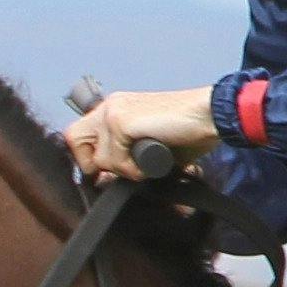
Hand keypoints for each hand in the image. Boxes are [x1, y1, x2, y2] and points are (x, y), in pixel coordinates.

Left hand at [59, 88, 216, 183]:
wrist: (211, 115)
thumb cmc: (187, 130)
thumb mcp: (148, 146)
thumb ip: (126, 157)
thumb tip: (105, 180)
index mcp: (116, 108)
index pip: (79, 135)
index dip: (89, 157)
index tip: (106, 171)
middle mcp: (111, 106)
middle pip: (75, 140)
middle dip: (95, 162)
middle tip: (122, 168)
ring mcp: (114, 112)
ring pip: (99, 156)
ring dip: (123, 168)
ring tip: (147, 163)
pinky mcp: (121, 121)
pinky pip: (113, 159)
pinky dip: (132, 168)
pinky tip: (151, 161)